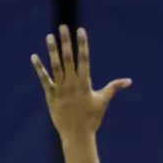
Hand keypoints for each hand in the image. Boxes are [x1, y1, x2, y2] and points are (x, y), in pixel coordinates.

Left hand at [32, 26, 130, 142]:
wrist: (77, 135)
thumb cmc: (92, 118)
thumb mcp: (103, 101)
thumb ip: (114, 87)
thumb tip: (128, 81)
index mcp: (85, 83)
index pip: (84, 59)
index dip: (82, 44)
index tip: (80, 30)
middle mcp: (72, 83)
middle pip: (68, 59)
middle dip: (66, 42)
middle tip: (62, 27)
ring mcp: (60, 89)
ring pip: (55, 66)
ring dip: (52, 51)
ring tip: (49, 37)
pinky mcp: (51, 95)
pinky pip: (44, 79)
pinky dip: (39, 68)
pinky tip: (34, 57)